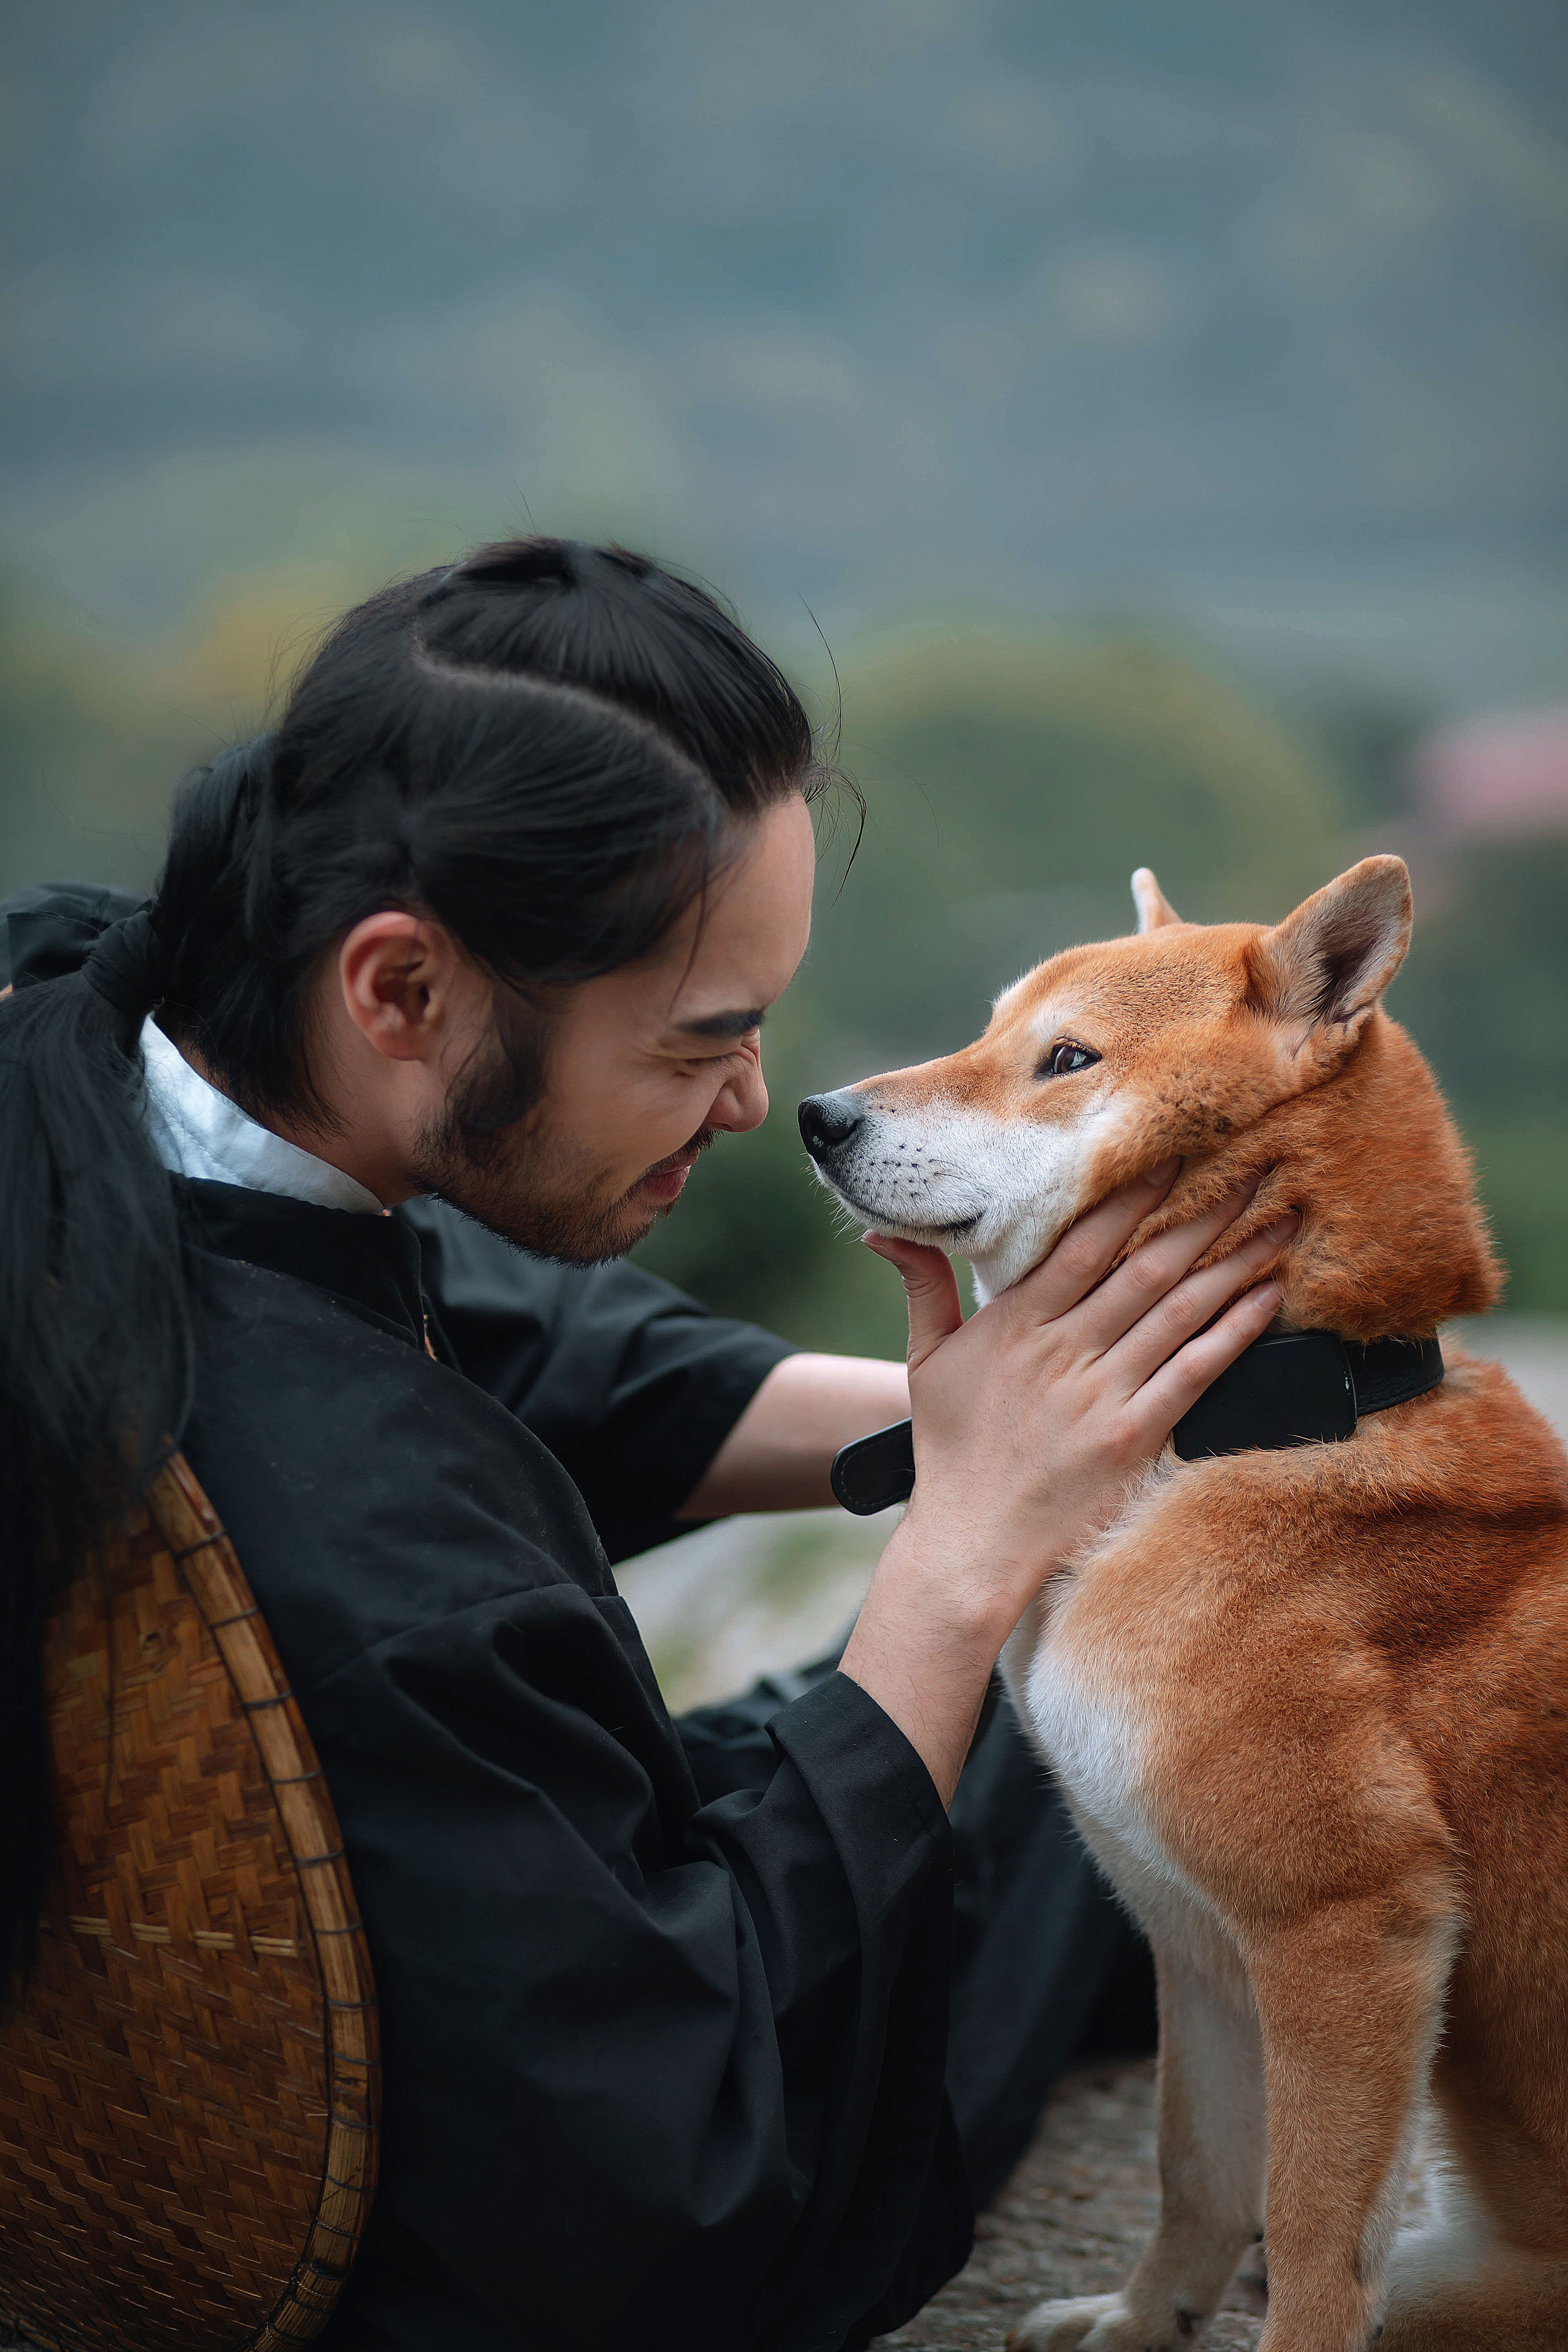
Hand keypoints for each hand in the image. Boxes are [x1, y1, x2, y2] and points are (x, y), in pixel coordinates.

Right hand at [837, 1162, 1293, 1801]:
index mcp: (1016, 1323)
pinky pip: (1193, 1372)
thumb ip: (920, 1287)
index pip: (1085, 1242)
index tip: (1179, 1154)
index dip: (1136, 1195)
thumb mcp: (924, 1362)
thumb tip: (883, 1234)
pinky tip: (1268, 1298)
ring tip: (1283, 1219)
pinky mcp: (1132, 1437)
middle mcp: (1063, 1350)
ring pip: (1180, 1310)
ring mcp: (1100, 1393)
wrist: (970, 1542)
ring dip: (1237, 1261)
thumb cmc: (949, 1451)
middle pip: (1147, 1265)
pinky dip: (1233, 1332)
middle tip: (1260, 1165)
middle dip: (1208, 1211)